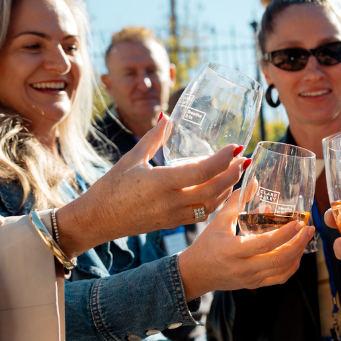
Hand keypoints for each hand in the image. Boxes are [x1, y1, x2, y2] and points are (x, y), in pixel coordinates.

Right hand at [56, 116, 246, 257]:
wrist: (97, 220)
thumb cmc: (111, 187)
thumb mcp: (131, 159)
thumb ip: (153, 138)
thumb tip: (167, 116)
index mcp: (159, 183)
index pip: (200, 172)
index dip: (222, 160)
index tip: (235, 147)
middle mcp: (170, 202)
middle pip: (212, 189)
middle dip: (233, 174)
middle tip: (244, 158)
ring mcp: (173, 216)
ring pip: (211, 204)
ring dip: (228, 189)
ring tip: (237, 172)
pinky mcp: (173, 224)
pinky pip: (202, 214)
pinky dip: (216, 202)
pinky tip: (221, 190)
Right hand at [177, 187, 314, 298]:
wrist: (195, 273)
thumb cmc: (206, 244)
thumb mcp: (218, 220)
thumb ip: (237, 201)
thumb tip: (255, 182)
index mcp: (231, 250)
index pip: (264, 244)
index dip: (284, 234)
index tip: (298, 222)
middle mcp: (242, 268)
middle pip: (278, 259)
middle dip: (298, 243)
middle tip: (309, 228)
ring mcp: (249, 279)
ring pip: (281, 270)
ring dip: (298, 253)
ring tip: (306, 236)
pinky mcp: (254, 284)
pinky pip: (279, 279)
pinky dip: (292, 267)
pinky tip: (297, 253)